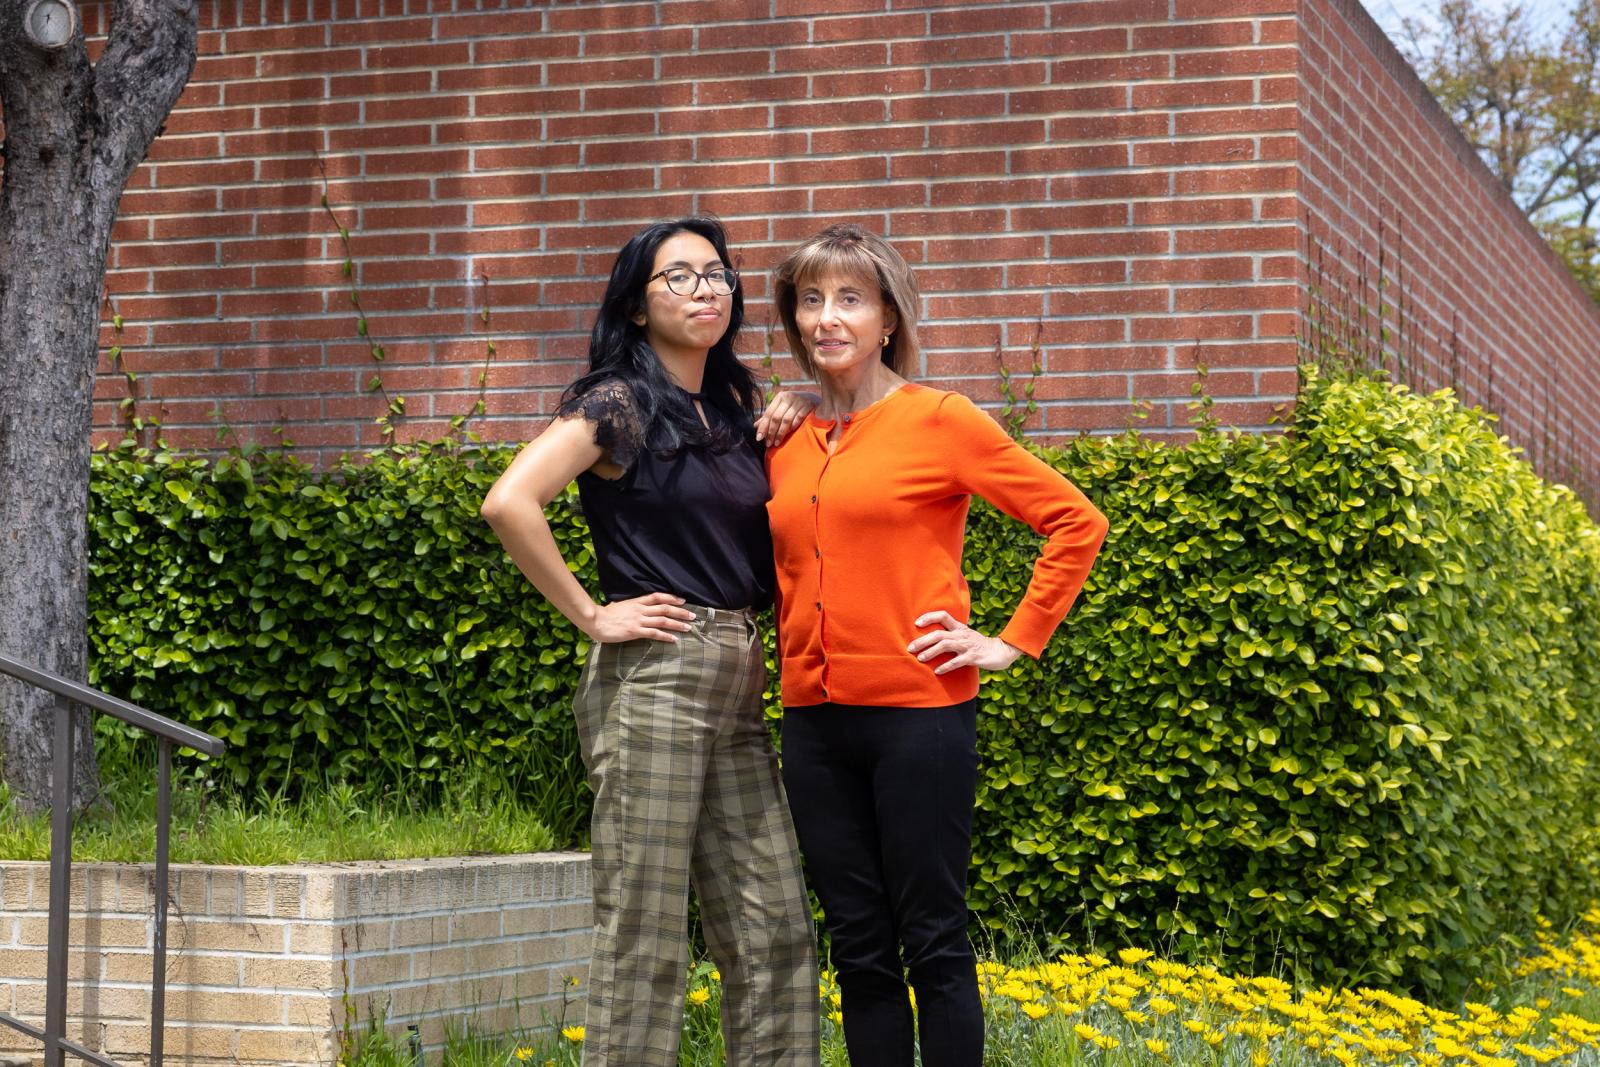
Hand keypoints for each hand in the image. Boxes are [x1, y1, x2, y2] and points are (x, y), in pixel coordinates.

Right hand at [584, 593, 694, 642]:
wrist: (596, 621)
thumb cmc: (604, 614)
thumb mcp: (619, 606)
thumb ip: (629, 606)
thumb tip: (631, 607)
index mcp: (636, 602)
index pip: (658, 597)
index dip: (672, 598)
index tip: (683, 601)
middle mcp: (640, 609)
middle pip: (665, 608)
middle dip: (680, 612)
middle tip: (693, 615)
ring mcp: (639, 620)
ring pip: (663, 620)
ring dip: (677, 624)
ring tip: (689, 627)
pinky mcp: (636, 631)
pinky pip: (654, 633)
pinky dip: (666, 636)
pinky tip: (674, 639)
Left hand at [754, 390, 820, 442]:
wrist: (815, 399)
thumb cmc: (795, 406)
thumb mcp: (782, 408)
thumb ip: (771, 416)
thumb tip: (755, 426)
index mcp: (780, 397)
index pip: (768, 413)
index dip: (763, 427)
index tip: (759, 438)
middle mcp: (788, 397)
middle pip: (776, 417)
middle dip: (771, 432)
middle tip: (768, 444)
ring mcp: (799, 400)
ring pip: (786, 419)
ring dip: (781, 433)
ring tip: (777, 443)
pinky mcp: (808, 405)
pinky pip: (798, 419)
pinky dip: (792, 427)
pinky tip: (789, 435)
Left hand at [907, 610, 1022, 674]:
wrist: (1000, 651)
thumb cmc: (979, 645)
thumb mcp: (965, 636)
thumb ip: (951, 635)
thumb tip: (931, 639)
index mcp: (959, 627)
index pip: (942, 615)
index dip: (929, 617)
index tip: (917, 623)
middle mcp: (961, 634)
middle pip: (939, 634)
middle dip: (923, 640)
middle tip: (910, 648)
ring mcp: (967, 645)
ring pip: (945, 645)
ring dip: (931, 652)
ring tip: (921, 659)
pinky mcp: (973, 657)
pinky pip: (957, 661)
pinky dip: (946, 666)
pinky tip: (937, 671)